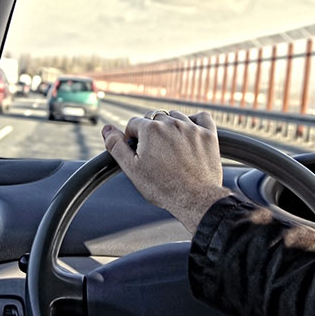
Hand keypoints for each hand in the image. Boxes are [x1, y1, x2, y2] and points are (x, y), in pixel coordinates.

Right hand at [101, 110, 230, 233]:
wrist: (195, 199)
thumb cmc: (162, 187)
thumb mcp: (131, 169)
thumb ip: (116, 146)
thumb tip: (106, 129)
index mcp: (150, 129)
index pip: (133, 124)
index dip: (131, 138)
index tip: (137, 152)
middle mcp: (171, 123)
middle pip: (154, 117)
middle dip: (150, 131)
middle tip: (153, 152)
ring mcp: (191, 128)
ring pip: (175, 116)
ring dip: (169, 126)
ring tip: (169, 147)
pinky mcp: (208, 135)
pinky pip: (201, 117)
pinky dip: (194, 121)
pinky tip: (189, 132)